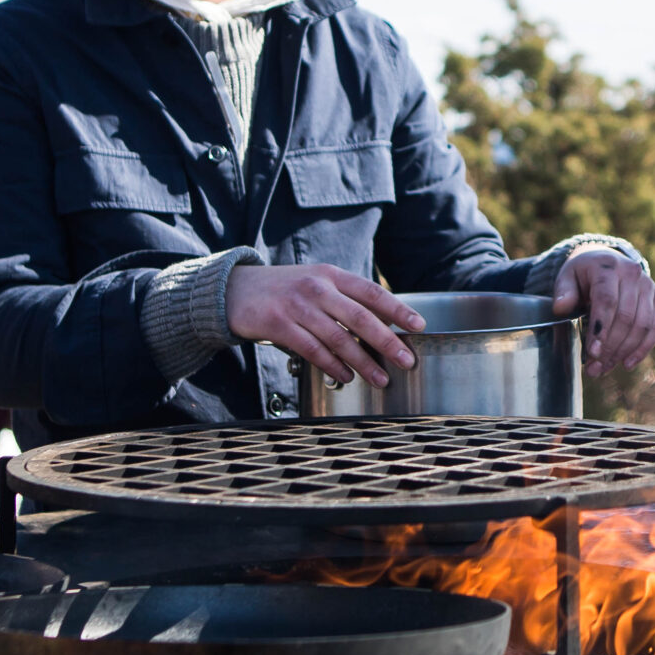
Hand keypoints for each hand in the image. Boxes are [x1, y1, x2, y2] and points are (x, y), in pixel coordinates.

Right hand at [226, 264, 425, 389]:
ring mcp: (298, 307)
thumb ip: (344, 299)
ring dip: (363, 362)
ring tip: (381, 379)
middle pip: (360, 318)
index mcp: (331, 276)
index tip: (418, 326)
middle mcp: (317, 288)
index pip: (371, 292)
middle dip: (387, 342)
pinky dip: (333, 366)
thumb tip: (383, 324)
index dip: (398, 309)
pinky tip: (346, 377)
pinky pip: (313, 350)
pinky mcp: (279, 325)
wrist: (236, 290)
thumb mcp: (316, 283)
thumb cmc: (284, 290)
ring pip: (339, 338)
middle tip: (407, 360)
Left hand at [551, 251, 654, 378]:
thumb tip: (561, 308)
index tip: (592, 353)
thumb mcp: (567, 277)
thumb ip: (563, 292)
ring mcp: (648, 285)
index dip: (601, 329)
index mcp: (607, 267)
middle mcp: (632, 273)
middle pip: (626, 317)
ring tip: (605, 368)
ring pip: (642, 325)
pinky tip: (627, 364)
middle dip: (611, 347)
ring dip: (624, 352)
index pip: (607, 301)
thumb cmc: (582, 274)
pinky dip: (643, 348)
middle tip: (594, 368)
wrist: (605, 260)